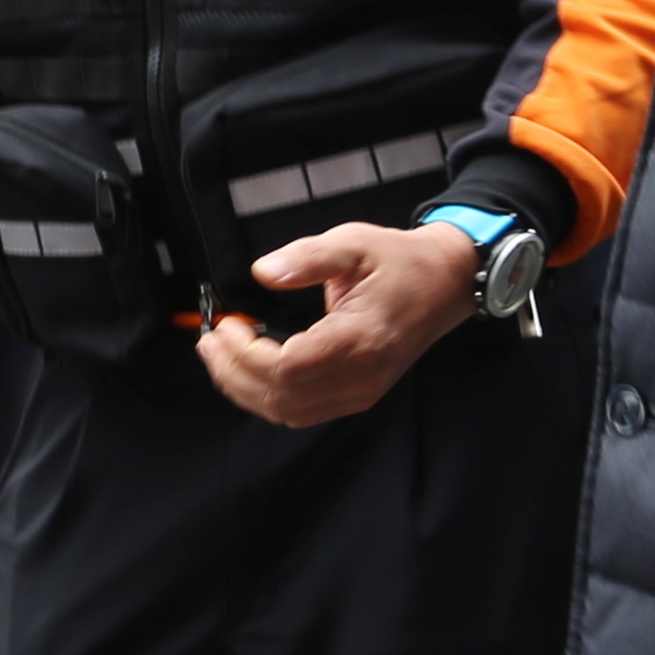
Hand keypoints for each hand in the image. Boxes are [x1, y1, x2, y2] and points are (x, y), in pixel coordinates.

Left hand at [197, 220, 475, 431]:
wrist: (445, 283)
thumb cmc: (399, 262)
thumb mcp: (353, 243)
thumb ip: (306, 258)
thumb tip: (263, 272)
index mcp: (359, 341)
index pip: (286, 369)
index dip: (244, 354)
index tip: (225, 324)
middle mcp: (361, 377)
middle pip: (280, 398)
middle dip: (234, 373)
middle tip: (209, 342)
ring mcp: (361, 392)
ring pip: (288, 412)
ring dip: (246, 389)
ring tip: (220, 356)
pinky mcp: (358, 394)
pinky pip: (303, 410)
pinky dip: (268, 396)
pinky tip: (249, 370)